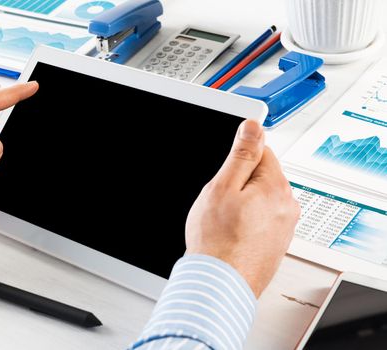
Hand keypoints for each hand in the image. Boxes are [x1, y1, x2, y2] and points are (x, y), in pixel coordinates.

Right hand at [185, 120, 299, 297]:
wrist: (220, 284)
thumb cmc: (217, 241)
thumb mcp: (222, 187)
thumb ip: (241, 154)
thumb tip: (253, 127)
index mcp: (276, 187)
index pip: (262, 152)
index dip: (237, 161)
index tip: (225, 175)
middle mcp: (287, 206)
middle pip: (262, 176)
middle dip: (240, 183)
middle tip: (221, 202)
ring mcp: (285, 226)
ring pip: (260, 199)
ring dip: (244, 203)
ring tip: (225, 222)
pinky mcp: (278, 242)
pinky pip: (262, 219)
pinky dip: (248, 222)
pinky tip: (232, 234)